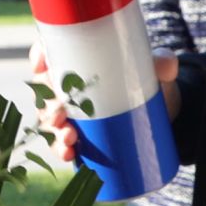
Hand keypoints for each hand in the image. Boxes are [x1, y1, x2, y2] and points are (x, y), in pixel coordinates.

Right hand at [30, 45, 177, 167]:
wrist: (160, 110)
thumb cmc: (150, 81)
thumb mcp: (156, 69)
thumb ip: (163, 62)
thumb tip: (166, 65)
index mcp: (79, 60)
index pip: (51, 52)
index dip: (40, 55)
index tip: (42, 64)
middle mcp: (69, 84)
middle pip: (45, 89)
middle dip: (47, 102)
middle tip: (61, 113)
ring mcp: (71, 111)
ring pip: (50, 118)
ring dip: (53, 130)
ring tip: (70, 138)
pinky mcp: (79, 133)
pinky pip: (61, 142)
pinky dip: (61, 149)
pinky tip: (68, 153)